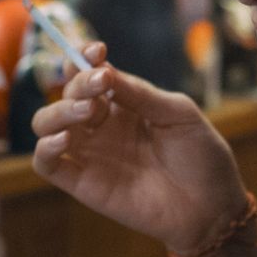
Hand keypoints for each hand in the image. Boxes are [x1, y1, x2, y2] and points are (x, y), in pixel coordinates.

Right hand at [31, 42, 248, 253]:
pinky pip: (47, 164)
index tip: (97, 50)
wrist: (212, 207)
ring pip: (46, 123)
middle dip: (78, 82)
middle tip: (101, 84)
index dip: (85, 58)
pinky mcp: (83, 183)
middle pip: (66, 94)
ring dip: (58, 109)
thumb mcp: (178, 114)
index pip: (89, 74)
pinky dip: (45, 148)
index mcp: (124, 104)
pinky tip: (65, 138)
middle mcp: (101, 126)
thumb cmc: (201, 156)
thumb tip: (104, 71)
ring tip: (88, 110)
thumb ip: (141, 94)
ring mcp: (90, 153)